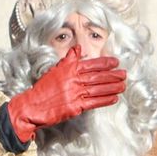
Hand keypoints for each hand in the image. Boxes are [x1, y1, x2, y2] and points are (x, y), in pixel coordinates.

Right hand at [6, 46, 126, 141]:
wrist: (32, 106)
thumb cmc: (43, 88)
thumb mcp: (54, 70)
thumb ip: (68, 60)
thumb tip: (78, 48)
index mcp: (69, 70)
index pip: (91, 64)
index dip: (105, 63)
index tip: (116, 62)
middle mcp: (73, 80)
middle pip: (97, 76)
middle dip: (113, 75)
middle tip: (124, 74)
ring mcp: (75, 94)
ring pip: (98, 89)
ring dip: (113, 87)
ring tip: (123, 85)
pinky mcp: (75, 107)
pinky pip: (94, 102)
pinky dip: (105, 100)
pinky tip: (114, 97)